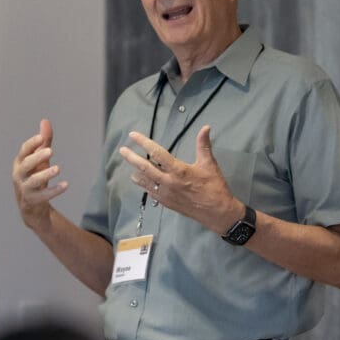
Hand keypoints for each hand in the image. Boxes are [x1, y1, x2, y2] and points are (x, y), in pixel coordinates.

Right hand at [12, 119, 67, 231]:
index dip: (32, 144)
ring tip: (58, 169)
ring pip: (33, 181)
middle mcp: (19, 175)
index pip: (24, 151)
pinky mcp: (31, 200)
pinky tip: (65, 185)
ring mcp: (24, 189)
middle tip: (51, 151)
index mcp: (20, 162)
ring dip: (45, 174)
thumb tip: (45, 121)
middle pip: (26, 165)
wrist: (32, 205)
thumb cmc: (35, 176)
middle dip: (37, 157)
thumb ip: (44, 142)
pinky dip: (54, 190)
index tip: (42, 138)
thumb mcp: (40, 159)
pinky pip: (42, 195)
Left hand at [119, 125, 242, 233]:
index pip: (157, 153)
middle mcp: (168, 182)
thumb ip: (203, 145)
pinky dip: (144, 184)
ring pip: (145, 181)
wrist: (217, 212)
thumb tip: (205, 127)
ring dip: (136, 172)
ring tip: (129, 165)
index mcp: (178, 170)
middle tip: (122, 150)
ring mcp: (166, 194)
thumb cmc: (214, 187)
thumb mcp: (209, 164)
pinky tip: (140, 180)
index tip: (133, 136)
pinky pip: (150, 192)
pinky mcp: (166, 203)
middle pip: (144, 167)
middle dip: (132, 158)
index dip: (143, 143)